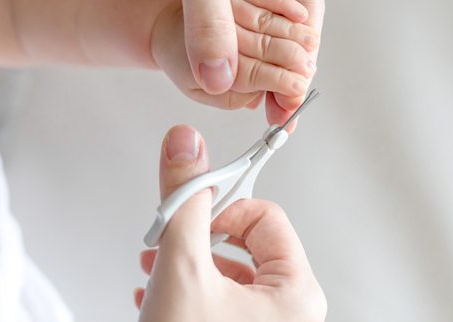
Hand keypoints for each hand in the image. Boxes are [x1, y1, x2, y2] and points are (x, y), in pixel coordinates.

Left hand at [48, 0, 324, 108]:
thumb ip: (207, 16)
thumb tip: (220, 75)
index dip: (300, 50)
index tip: (292, 91)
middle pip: (277, 12)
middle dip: (271, 57)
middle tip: (269, 103)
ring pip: (244, 15)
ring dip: (241, 50)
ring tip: (244, 92)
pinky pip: (214, 10)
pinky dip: (214, 37)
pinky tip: (215, 65)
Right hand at [134, 125, 326, 320]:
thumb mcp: (184, 271)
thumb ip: (185, 202)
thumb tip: (186, 147)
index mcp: (297, 291)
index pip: (265, 214)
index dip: (222, 207)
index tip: (191, 210)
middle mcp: (290, 308)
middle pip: (246, 239)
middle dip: (199, 235)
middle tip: (170, 240)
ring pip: (227, 268)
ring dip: (187, 260)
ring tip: (155, 266)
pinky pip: (220, 295)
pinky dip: (188, 287)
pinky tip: (156, 290)